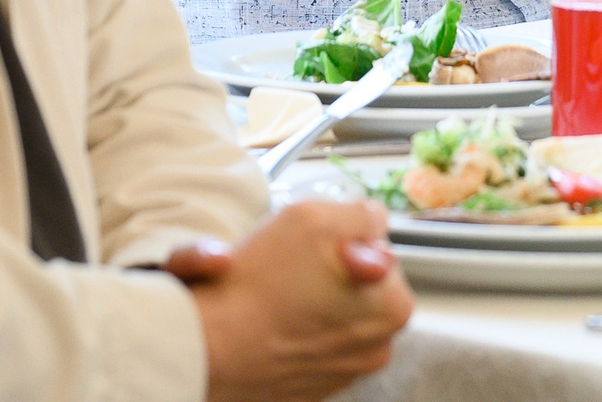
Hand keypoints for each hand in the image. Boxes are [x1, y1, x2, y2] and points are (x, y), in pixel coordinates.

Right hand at [189, 202, 412, 401]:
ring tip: (274, 294)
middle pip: (358, 283)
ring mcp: (344, 373)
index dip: (340, 237)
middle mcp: (378, 347)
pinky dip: (292, 330)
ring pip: (332, 312)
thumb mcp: (315, 218)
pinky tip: (267, 321)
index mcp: (394, 306)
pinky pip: (308, 342)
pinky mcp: (311, 388)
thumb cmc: (259, 284)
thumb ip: (361, 216)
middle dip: (329, 269)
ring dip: (308, 298)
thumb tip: (375, 229)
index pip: (376, 247)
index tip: (311, 245)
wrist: (207, 349)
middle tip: (289, 265)